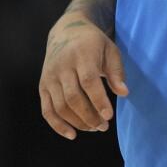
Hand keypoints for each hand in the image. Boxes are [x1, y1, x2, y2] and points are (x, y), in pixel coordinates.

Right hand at [38, 12, 128, 139]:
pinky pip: (47, 109)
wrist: (66, 31)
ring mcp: (50, 76)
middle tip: (104, 126)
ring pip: (60, 106)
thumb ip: (116, 72)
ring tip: (94, 128)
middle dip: (89, 116)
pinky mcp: (43, 85)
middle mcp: (62, 65)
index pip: (88, 81)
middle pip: (73, 97)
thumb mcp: (110, 50)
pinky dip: (57, 125)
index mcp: (81, 54)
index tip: (109, 116)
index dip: (98, 101)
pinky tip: (72, 134)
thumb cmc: (93, 43)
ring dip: (77, 122)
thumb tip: (124, 93)